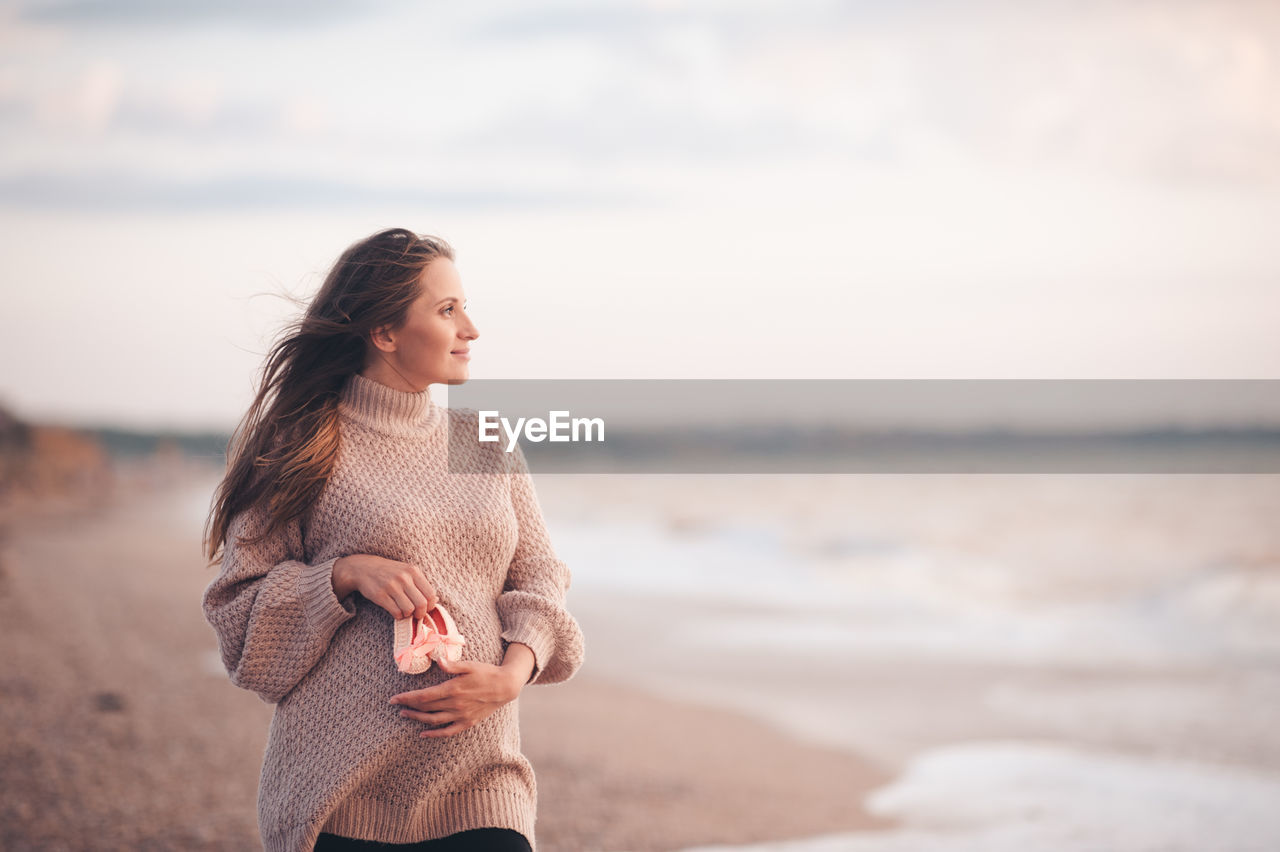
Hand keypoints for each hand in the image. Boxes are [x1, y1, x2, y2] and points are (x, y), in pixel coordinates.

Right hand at [331, 554, 437, 619]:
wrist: (364, 568)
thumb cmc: (389, 572)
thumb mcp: (407, 572)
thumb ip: (421, 585)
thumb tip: (436, 601)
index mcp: (413, 571)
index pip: (430, 594)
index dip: (430, 606)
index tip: (425, 609)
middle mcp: (403, 578)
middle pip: (421, 604)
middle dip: (420, 613)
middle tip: (416, 615)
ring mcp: (391, 586)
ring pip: (409, 610)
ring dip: (408, 615)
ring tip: (404, 611)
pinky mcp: (380, 595)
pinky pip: (396, 612)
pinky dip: (398, 616)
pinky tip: (396, 612)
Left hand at [390, 655, 523, 737]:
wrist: (505, 687)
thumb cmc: (486, 673)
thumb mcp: (470, 665)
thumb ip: (453, 665)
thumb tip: (439, 661)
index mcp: (453, 689)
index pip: (424, 696)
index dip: (407, 698)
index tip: (395, 698)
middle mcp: (455, 704)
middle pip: (426, 707)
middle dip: (409, 706)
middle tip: (396, 705)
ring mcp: (461, 715)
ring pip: (433, 720)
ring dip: (417, 718)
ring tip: (405, 714)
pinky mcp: (467, 722)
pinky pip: (447, 731)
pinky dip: (434, 734)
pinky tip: (423, 733)